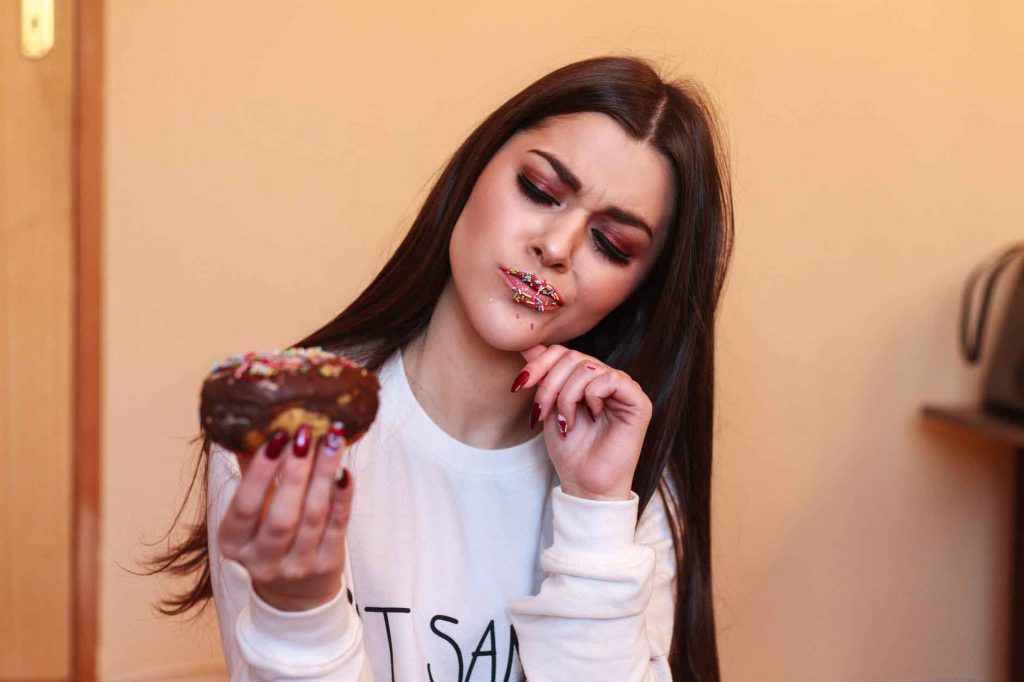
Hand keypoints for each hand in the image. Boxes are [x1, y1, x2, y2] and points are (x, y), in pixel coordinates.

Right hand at [217, 423, 353, 611]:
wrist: (295, 592)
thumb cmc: (268, 538)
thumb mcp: (250, 514)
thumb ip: (250, 473)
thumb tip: (251, 425)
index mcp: (234, 543)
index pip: (244, 507)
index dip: (260, 473)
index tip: (276, 437)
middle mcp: (262, 560)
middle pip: (280, 515)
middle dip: (295, 472)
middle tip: (307, 433)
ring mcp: (297, 566)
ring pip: (312, 517)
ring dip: (323, 475)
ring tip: (332, 440)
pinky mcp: (328, 564)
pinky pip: (338, 526)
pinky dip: (342, 497)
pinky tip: (345, 471)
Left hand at [515, 344, 651, 500]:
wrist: (585, 484)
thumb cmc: (570, 450)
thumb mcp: (549, 407)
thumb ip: (543, 376)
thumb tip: (526, 345)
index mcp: (588, 379)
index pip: (564, 352)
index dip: (539, 364)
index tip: (519, 386)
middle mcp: (608, 379)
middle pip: (573, 357)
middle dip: (549, 384)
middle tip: (542, 412)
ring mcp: (624, 389)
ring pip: (587, 367)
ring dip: (567, 396)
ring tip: (566, 422)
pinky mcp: (638, 402)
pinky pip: (610, 379)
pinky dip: (592, 396)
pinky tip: (593, 416)